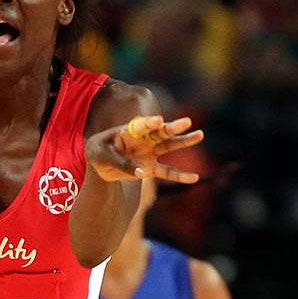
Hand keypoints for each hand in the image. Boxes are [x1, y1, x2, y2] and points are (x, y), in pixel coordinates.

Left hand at [86, 112, 203, 184]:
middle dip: (174, 127)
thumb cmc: (98, 152)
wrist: (99, 164)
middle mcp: (143, 139)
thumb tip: (142, 172)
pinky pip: (167, 172)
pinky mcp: (150, 168)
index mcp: (129, 130)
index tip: (158, 120)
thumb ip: (119, 162)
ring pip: (169, 146)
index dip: (149, 122)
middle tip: (187, 122)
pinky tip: (195, 178)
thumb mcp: (100, 155)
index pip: (141, 125)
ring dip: (184, 141)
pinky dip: (180, 176)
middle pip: (161, 131)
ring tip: (200, 135)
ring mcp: (149, 152)